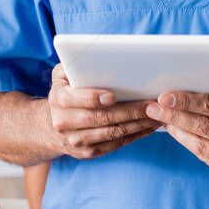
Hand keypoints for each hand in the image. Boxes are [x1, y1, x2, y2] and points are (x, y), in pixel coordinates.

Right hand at [46, 63, 160, 158]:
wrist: (51, 125)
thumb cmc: (65, 91)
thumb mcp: (62, 74)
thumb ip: (74, 65)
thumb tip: (94, 56)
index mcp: (58, 99)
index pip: (75, 99)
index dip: (93, 98)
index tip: (113, 95)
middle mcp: (64, 123)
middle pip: (101, 118)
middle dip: (129, 111)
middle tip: (151, 104)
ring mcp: (76, 141)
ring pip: (112, 133)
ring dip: (138, 125)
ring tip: (157, 114)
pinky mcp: (89, 152)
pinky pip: (116, 144)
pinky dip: (135, 135)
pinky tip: (148, 126)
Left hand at [145, 72, 208, 178]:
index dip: (188, 101)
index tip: (165, 95)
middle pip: (205, 128)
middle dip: (175, 116)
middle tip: (152, 107)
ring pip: (202, 146)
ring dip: (177, 131)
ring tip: (160, 118)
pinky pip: (206, 157)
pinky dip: (188, 143)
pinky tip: (176, 131)